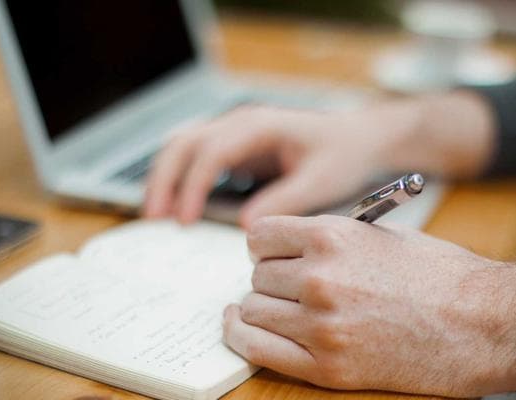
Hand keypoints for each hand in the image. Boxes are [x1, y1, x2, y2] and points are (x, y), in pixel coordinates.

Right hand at [144, 91, 495, 226]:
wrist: (361, 139)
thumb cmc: (344, 156)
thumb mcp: (321, 181)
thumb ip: (285, 201)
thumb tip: (247, 228)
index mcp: (261, 126)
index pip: (212, 151)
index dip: (192, 186)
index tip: (184, 220)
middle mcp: (241, 123)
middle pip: (184, 143)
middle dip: (164, 179)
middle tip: (153, 219)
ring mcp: (236, 132)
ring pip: (183, 146)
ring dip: (165, 177)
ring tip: (155, 216)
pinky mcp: (237, 147)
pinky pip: (196, 157)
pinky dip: (180, 178)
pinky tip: (176, 207)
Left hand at [222, 215, 515, 396]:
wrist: (483, 324)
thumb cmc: (440, 276)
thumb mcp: (382, 235)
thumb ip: (329, 238)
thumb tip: (288, 246)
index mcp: (333, 237)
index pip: (260, 236)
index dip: (266, 245)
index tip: (273, 254)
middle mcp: (320, 278)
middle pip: (257, 275)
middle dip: (270, 277)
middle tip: (290, 284)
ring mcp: (321, 325)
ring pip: (253, 310)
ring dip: (262, 308)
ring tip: (282, 308)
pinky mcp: (328, 367)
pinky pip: (259, 349)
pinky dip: (245, 337)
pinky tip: (245, 328)